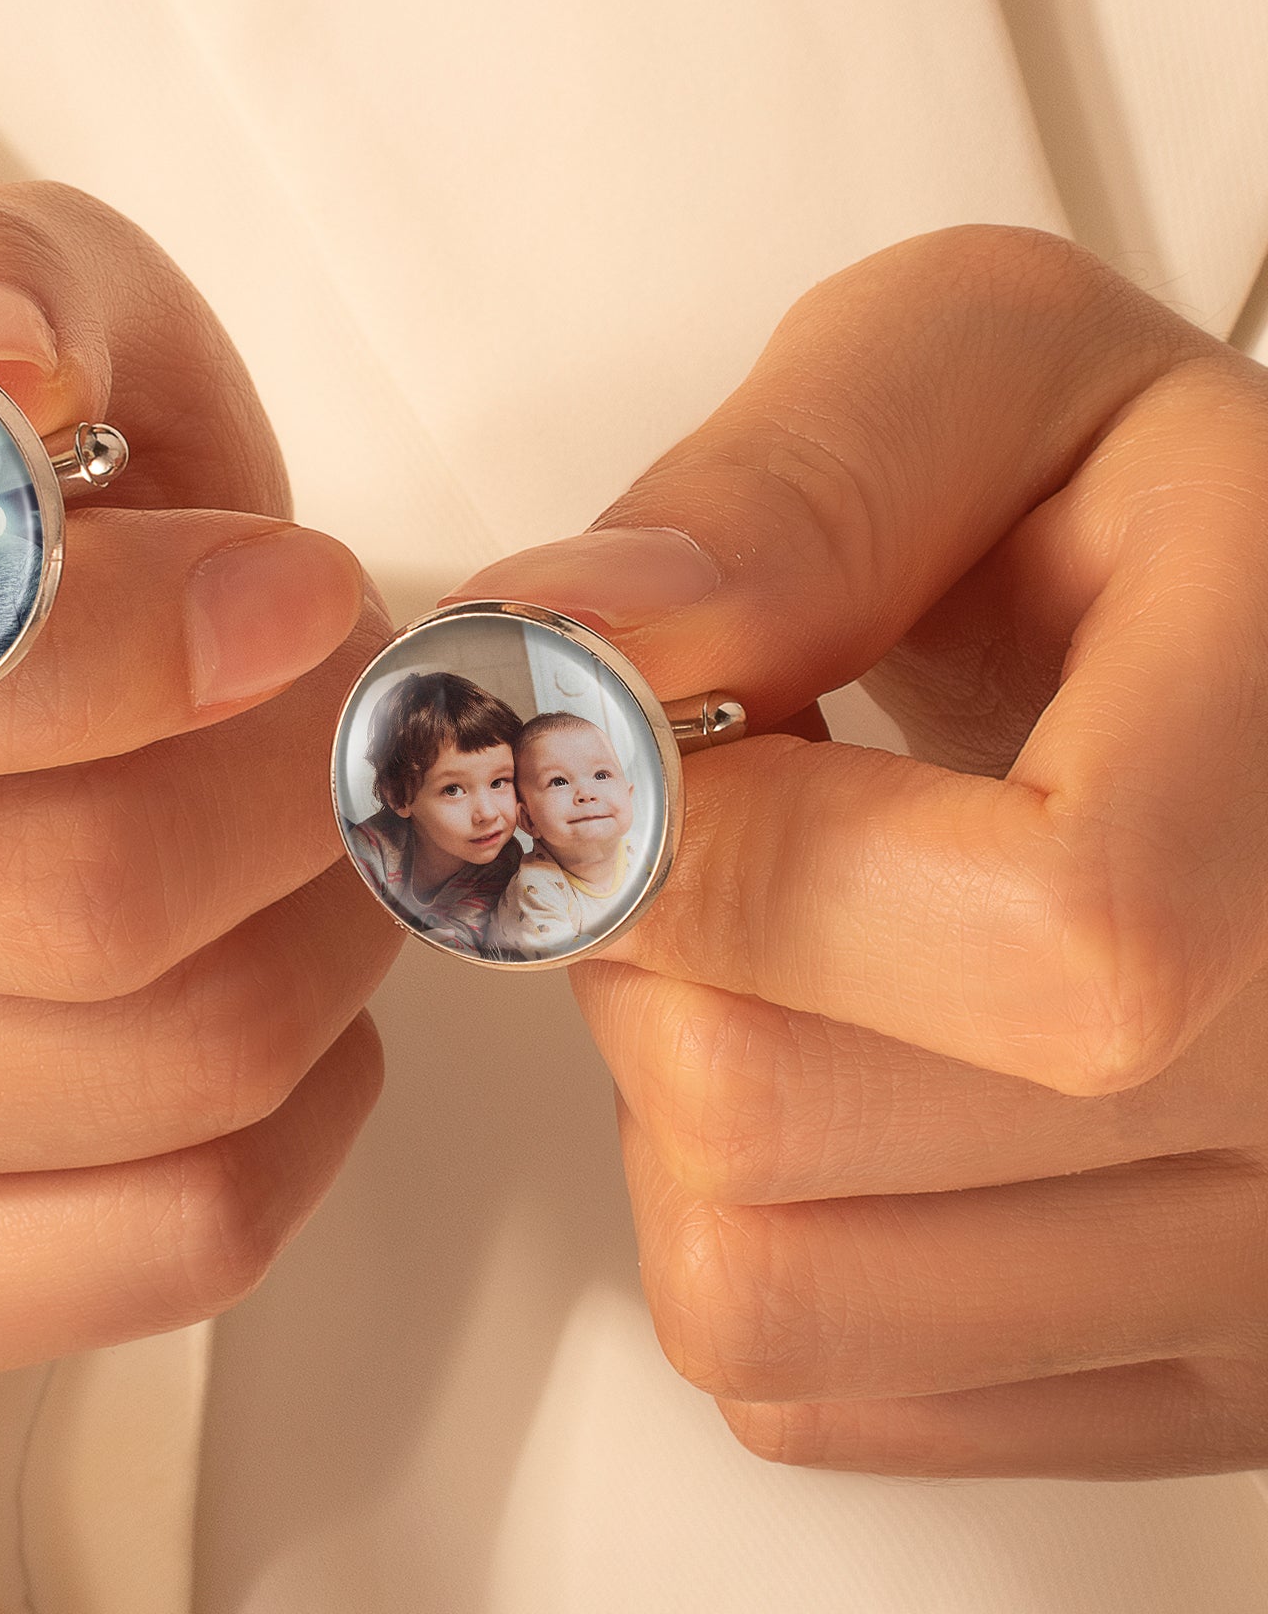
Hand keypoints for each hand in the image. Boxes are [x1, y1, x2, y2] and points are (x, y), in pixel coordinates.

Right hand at [0, 185, 395, 1412]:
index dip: (106, 643)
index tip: (296, 601)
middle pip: (40, 901)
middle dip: (303, 796)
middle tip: (369, 726)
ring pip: (128, 1083)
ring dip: (322, 945)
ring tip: (336, 842)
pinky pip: (130, 1253)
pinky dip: (290, 1130)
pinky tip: (283, 1013)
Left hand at [461, 225, 1267, 1477]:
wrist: (1243, 683)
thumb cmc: (1135, 528)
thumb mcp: (990, 380)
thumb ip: (791, 486)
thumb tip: (565, 642)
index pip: (1030, 938)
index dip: (713, 844)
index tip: (614, 749)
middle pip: (785, 1124)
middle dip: (646, 940)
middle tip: (715, 820)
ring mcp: (1262, 1274)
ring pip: (759, 1290)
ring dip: (672, 1093)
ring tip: (781, 940)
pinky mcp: (1166, 1374)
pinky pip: (807, 1383)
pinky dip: (740, 1216)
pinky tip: (833, 1059)